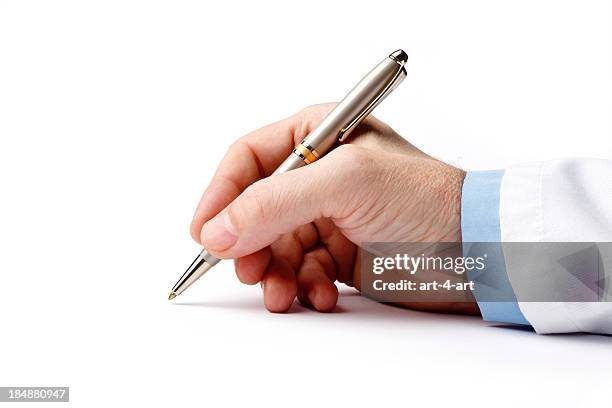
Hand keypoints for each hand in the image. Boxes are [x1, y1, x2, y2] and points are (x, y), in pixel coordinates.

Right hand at [191, 104, 478, 314]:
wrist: (475, 250)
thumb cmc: (426, 198)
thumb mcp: (346, 183)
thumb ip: (276, 201)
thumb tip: (218, 229)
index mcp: (318, 136)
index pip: (248, 159)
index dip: (220, 194)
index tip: (204, 232)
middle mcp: (318, 173)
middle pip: (254, 207)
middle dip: (246, 242)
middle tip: (246, 270)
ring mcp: (327, 215)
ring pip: (272, 245)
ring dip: (271, 272)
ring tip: (281, 292)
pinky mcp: (337, 252)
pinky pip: (298, 271)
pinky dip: (300, 287)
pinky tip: (319, 294)